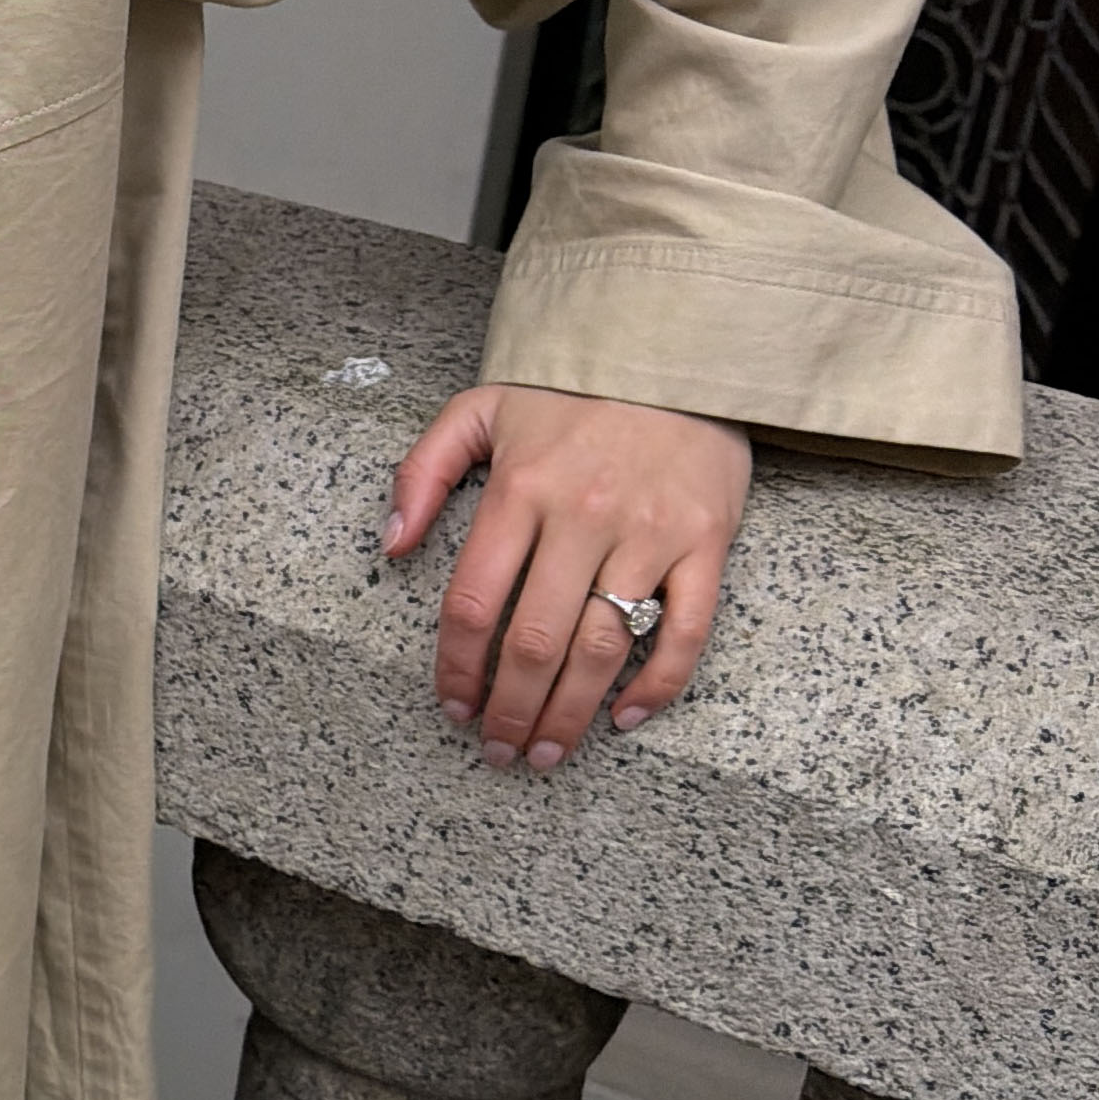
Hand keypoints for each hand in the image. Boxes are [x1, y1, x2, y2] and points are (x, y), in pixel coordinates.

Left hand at [383, 385, 750, 770]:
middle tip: (498, 750)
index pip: (473, 601)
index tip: (452, 706)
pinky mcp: (706, 542)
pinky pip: (686, 630)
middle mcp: (583, 516)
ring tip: (547, 754)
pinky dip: (658, 683)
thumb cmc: (574, 387)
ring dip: (569, 714)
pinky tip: (626, 718)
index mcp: (521, 489)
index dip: (455, 667)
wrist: (679, 346)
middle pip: (533, 641)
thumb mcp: (481, 407)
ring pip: (602, 648)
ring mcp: (648, 533)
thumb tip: (393, 545)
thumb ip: (423, 471)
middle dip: (509, 710)